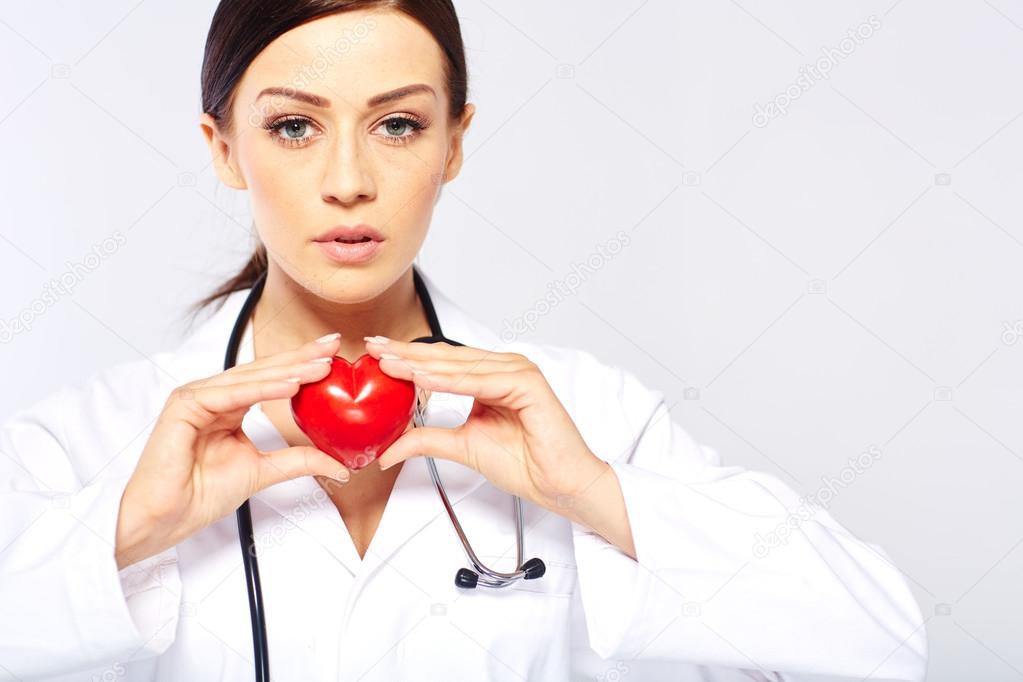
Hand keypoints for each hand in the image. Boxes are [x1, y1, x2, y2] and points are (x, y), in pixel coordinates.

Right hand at [115, 334, 351, 568]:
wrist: (165, 518)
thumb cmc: (200, 494)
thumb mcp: (263, 471)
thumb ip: (298, 461)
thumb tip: (340, 465)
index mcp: (229, 405)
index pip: (272, 379)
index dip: (303, 365)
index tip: (335, 356)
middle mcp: (213, 396)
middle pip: (264, 371)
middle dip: (301, 356)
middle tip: (334, 343)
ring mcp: (196, 397)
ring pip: (249, 379)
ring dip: (287, 370)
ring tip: (320, 365)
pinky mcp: (184, 406)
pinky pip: (230, 395)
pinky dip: (262, 389)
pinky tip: (290, 385)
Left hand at [363, 336, 608, 513]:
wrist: (559, 484)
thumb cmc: (525, 463)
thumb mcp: (463, 447)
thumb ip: (428, 440)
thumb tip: (388, 448)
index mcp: (491, 376)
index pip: (443, 363)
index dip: (408, 358)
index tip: (376, 355)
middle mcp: (505, 367)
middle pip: (448, 358)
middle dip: (407, 354)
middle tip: (373, 348)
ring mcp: (519, 371)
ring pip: (461, 366)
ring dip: (423, 364)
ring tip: (389, 363)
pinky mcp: (529, 384)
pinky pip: (482, 381)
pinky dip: (451, 380)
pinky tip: (423, 379)